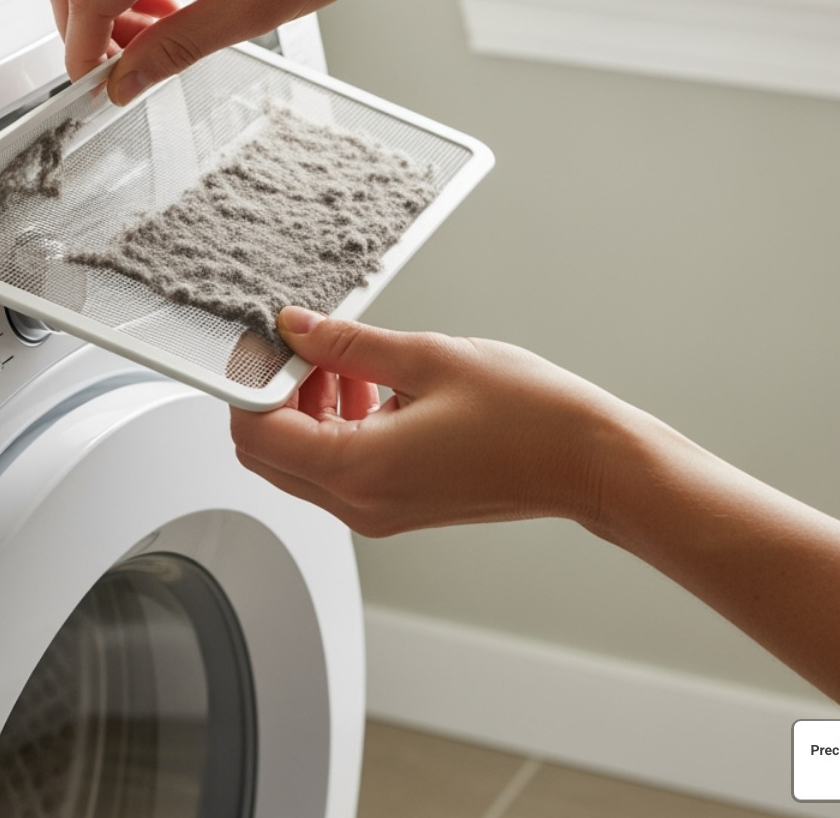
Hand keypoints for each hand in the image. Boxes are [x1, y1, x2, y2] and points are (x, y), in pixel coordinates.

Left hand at [229, 306, 643, 536]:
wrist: (587, 462)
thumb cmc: (528, 416)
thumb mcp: (426, 358)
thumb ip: (347, 343)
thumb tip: (295, 328)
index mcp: (357, 469)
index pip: (257, 433)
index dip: (252, 383)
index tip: (269, 343)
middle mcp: (359, 503)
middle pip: (268, 454)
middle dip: (275, 396)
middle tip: (307, 346)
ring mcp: (376, 512)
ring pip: (301, 462)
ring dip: (306, 409)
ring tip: (346, 361)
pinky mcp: (395, 507)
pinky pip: (337, 469)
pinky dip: (336, 427)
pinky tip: (372, 386)